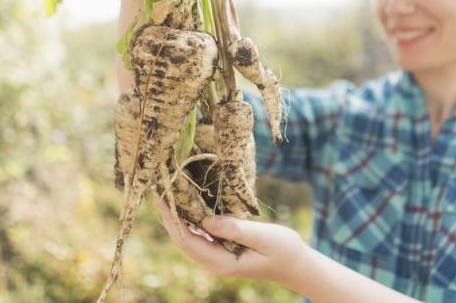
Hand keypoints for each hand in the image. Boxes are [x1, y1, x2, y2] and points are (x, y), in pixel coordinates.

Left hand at [154, 194, 310, 283]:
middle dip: (169, 216)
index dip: (172, 220)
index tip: (162, 199)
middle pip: (183, 239)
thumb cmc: (284, 250)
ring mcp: (219, 256)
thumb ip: (236, 230)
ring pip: (190, 237)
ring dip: (178, 217)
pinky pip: (201, 234)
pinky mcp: (224, 249)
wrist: (297, 264)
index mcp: (222, 262)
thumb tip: (205, 221)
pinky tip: (189, 203)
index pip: (187, 241)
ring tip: (169, 193)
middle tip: (158, 191)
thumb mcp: (263, 237)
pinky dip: (192, 219)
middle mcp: (215, 262)